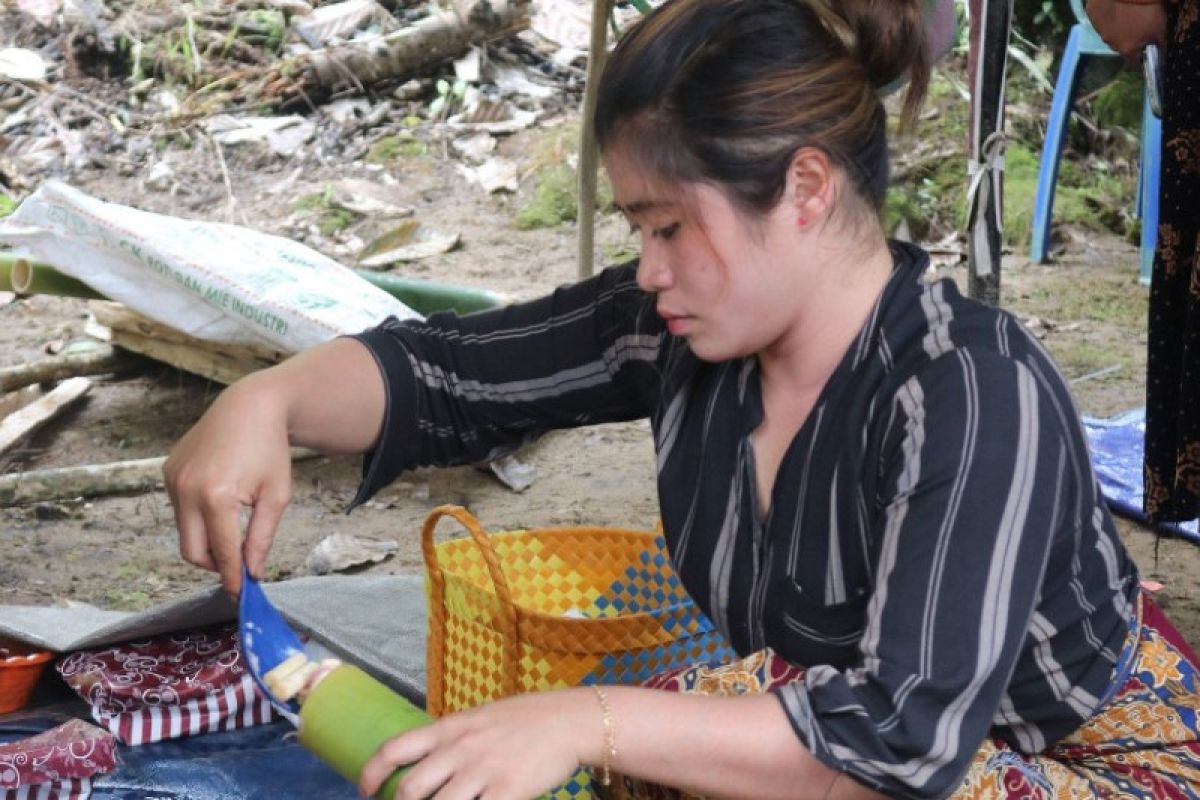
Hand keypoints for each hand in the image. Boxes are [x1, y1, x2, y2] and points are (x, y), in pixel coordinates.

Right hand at [163, 376, 292, 594]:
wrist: (249, 407)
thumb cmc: (270, 450)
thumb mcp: (276, 495)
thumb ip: (262, 537)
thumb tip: (252, 572)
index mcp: (217, 496)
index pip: (223, 552)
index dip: (232, 577)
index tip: (241, 594)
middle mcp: (187, 490)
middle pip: (193, 552)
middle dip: (215, 565)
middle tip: (238, 565)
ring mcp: (172, 480)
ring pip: (184, 532)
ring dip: (207, 540)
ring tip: (233, 529)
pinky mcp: (167, 472)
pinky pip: (179, 510)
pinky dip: (198, 517)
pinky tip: (219, 501)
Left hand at [359, 690, 594, 799]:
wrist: (569, 721)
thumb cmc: (527, 719)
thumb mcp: (481, 718)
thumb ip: (454, 737)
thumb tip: (428, 759)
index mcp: (450, 727)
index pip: (395, 748)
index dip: (372, 773)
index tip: (365, 790)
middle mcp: (460, 748)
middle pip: (410, 790)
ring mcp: (483, 771)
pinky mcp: (507, 790)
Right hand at [1085, 0, 1166, 62]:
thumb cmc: (1143, 11)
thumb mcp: (1160, 26)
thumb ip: (1160, 41)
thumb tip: (1162, 50)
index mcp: (1128, 51)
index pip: (1136, 61)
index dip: (1144, 54)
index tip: (1150, 45)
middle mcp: (1112, 46)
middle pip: (1124, 47)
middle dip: (1131, 40)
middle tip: (1140, 27)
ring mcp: (1101, 33)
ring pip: (1113, 35)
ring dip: (1120, 29)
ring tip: (1128, 16)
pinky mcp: (1095, 20)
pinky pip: (1105, 23)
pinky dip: (1111, 19)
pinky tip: (1118, 9)